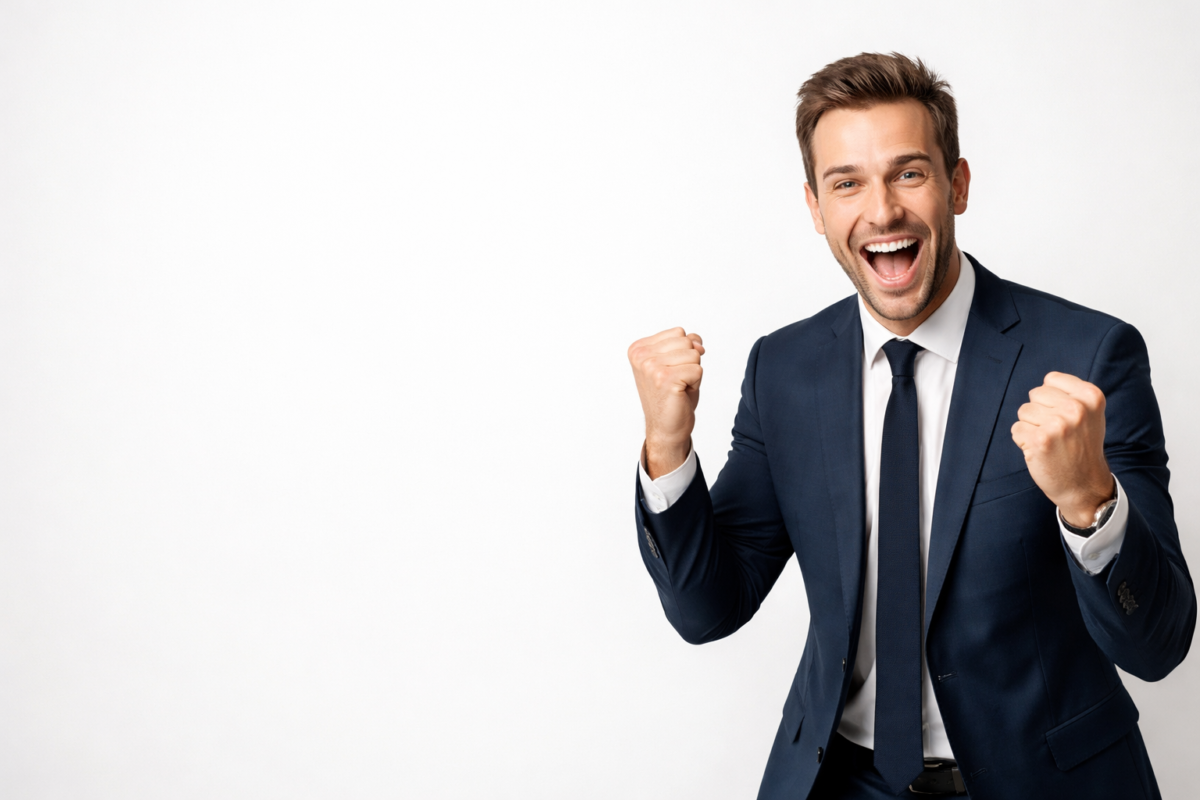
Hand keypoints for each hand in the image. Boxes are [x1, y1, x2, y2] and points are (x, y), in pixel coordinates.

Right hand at [628, 327, 704, 478]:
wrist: (665, 428)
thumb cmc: (671, 395)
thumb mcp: (676, 362)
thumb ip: (685, 344)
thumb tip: (697, 343)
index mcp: (638, 348)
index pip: (679, 333)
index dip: (683, 353)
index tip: (669, 372)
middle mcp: (641, 356)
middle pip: (687, 341)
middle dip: (689, 362)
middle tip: (675, 381)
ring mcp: (651, 367)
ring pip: (694, 354)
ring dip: (692, 373)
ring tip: (678, 387)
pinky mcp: (665, 379)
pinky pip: (698, 369)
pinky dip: (695, 383)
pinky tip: (681, 393)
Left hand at [1010, 372, 1114, 526]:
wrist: (1084, 485)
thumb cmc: (1081, 446)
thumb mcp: (1089, 414)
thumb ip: (1070, 394)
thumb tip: (1045, 382)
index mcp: (1091, 396)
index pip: (1051, 379)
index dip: (1051, 399)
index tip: (1067, 417)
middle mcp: (1076, 408)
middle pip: (1035, 394)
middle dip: (1040, 412)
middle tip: (1058, 433)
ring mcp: (1058, 424)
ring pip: (1024, 411)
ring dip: (1031, 427)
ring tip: (1051, 442)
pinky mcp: (1040, 440)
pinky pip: (1017, 429)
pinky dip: (1024, 441)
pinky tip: (1042, 452)